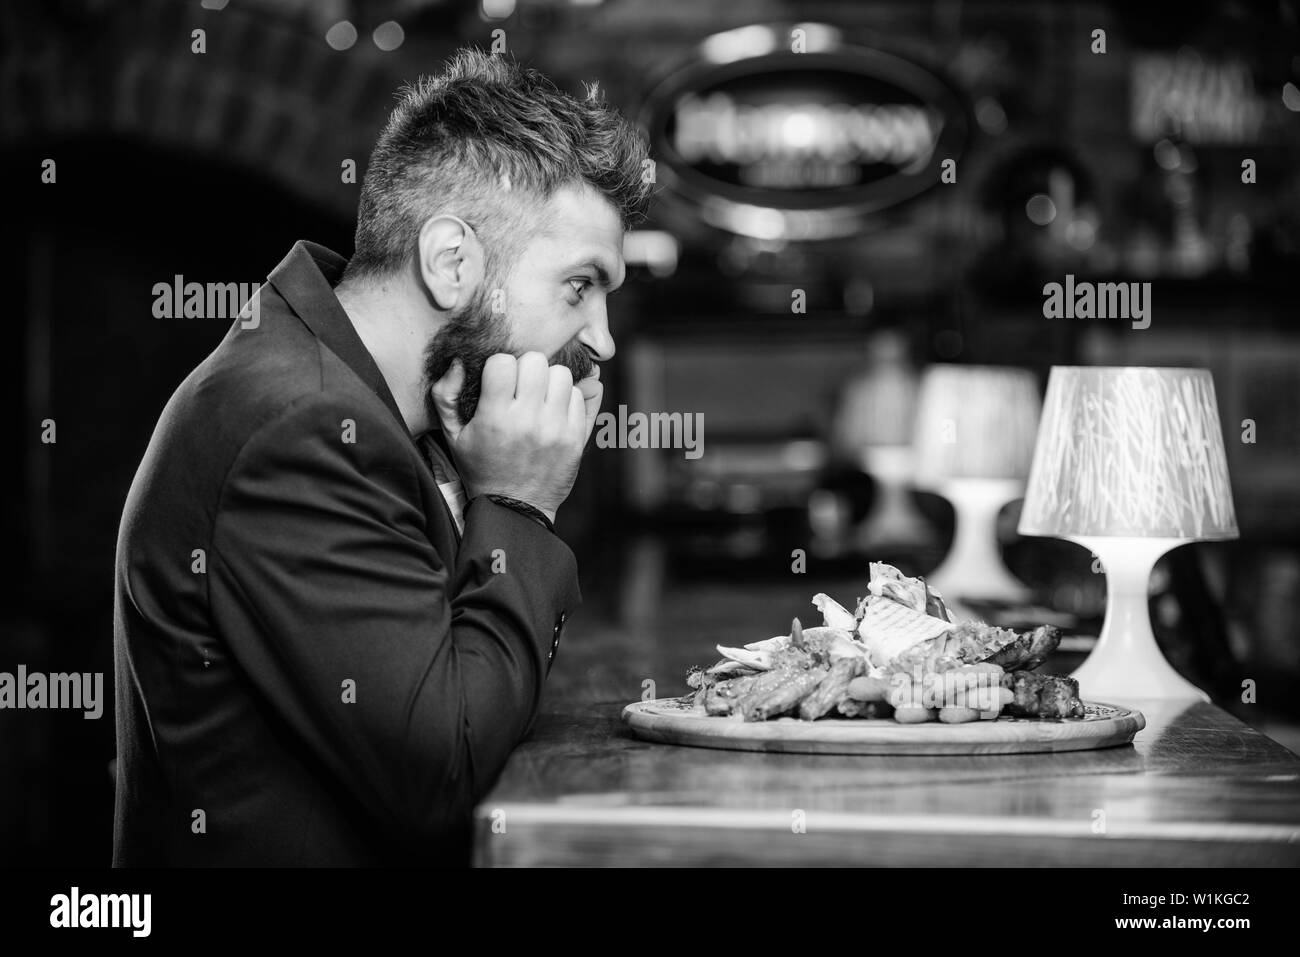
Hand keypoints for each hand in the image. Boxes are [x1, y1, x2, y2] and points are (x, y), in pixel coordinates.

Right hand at [430, 353, 591, 522]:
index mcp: (495, 417)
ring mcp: (556, 429)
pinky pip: (580, 396)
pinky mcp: (577, 439)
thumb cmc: (481, 468)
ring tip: (539, 398)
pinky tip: (553, 412)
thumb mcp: (452, 435)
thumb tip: (458, 361)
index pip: (503, 362)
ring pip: (562, 374)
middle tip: (520, 386)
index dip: (498, 367)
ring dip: (549, 381)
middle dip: (526, 368)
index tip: (497, 382)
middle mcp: (529, 420)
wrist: (514, 510)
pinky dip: (567, 399)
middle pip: (536, 361)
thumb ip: (445, 395)